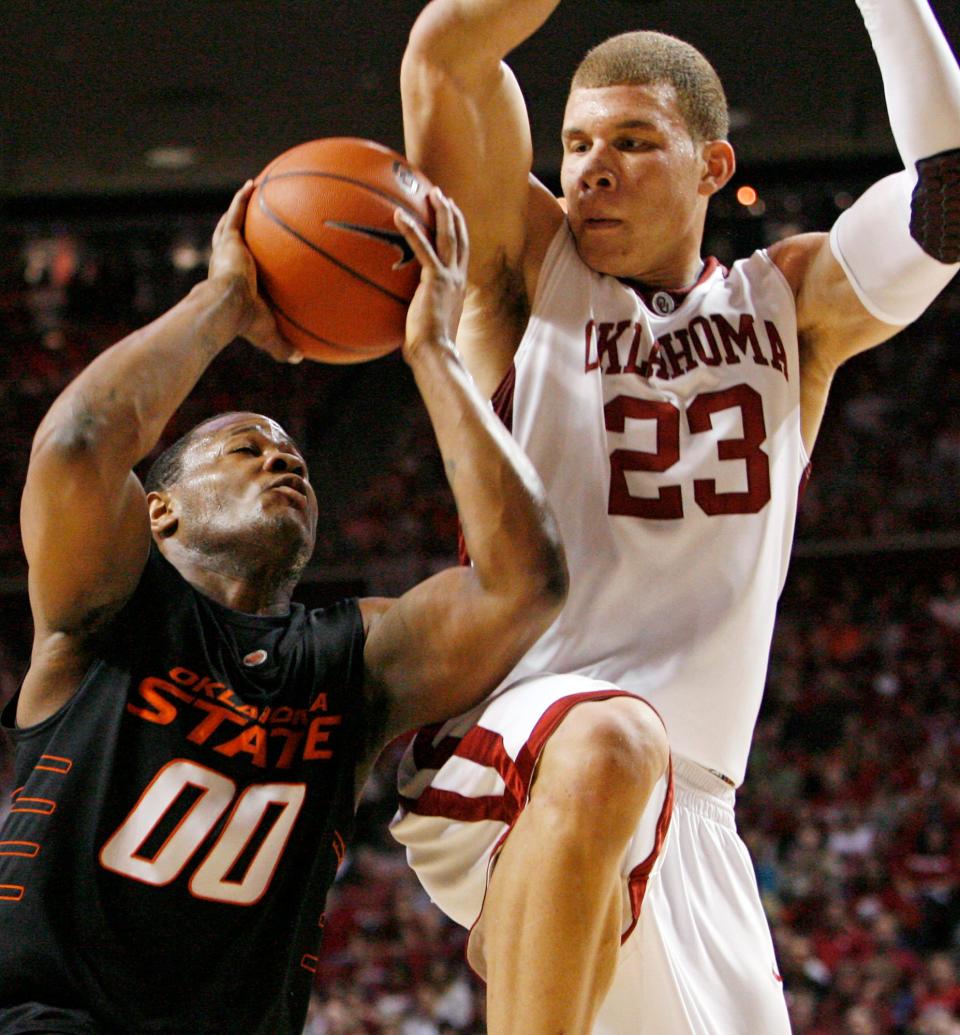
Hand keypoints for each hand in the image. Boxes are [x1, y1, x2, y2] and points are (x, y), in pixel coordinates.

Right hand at [208, 182, 301, 363]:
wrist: (227, 308)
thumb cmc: (245, 324)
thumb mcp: (269, 336)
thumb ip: (284, 347)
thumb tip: (300, 358)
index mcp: (233, 282)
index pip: (239, 268)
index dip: (245, 260)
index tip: (255, 257)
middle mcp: (226, 262)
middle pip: (231, 240)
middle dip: (240, 229)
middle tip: (252, 218)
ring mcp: (226, 249)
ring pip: (231, 223)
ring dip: (240, 207)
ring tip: (251, 191)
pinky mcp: (229, 240)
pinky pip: (237, 213)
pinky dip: (242, 199)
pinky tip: (252, 184)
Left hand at [393, 187, 468, 361]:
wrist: (436, 352)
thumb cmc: (430, 348)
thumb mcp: (427, 326)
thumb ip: (419, 315)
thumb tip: (402, 321)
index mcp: (458, 288)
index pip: (462, 254)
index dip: (459, 233)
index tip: (452, 217)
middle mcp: (459, 279)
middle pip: (460, 239)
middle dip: (453, 215)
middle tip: (444, 197)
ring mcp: (450, 278)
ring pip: (449, 237)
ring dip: (442, 213)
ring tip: (433, 194)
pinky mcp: (436, 279)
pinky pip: (422, 248)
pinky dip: (411, 229)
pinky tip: (398, 215)